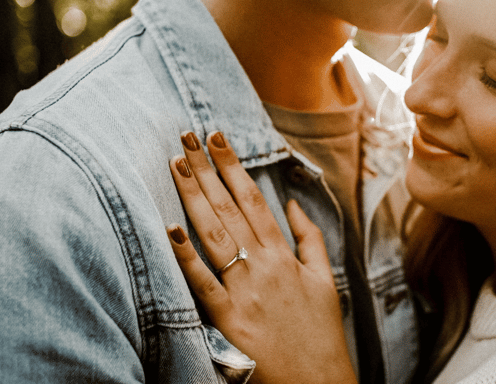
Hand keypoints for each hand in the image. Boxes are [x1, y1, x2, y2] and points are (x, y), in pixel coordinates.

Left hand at [166, 131, 356, 383]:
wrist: (319, 382)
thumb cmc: (320, 332)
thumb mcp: (325, 280)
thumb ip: (311, 239)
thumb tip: (293, 204)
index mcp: (284, 255)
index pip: (254, 199)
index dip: (234, 166)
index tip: (217, 138)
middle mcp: (264, 265)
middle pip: (230, 207)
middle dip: (207, 169)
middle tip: (185, 136)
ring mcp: (246, 291)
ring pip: (215, 234)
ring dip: (193, 196)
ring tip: (176, 164)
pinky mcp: (229, 320)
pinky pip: (203, 284)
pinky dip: (186, 257)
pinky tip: (170, 229)